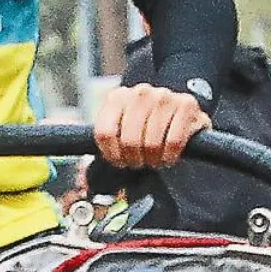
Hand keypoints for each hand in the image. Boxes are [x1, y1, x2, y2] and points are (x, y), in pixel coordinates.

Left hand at [93, 82, 210, 169]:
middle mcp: (140, 92)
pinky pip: (174, 142)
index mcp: (117, 97)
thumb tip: (83, 179)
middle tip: (140, 161)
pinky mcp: (187, 105)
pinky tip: (169, 156)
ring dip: (154, 159)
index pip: (104, 133)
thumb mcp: (122, 131)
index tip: (119, 161)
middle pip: (129, 140)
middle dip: (134, 159)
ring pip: (151, 142)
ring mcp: (164, 96)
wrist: (182, 116)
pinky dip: (170, 156)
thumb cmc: (148, 128)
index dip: (112, 155)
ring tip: (155, 158)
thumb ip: (105, 146)